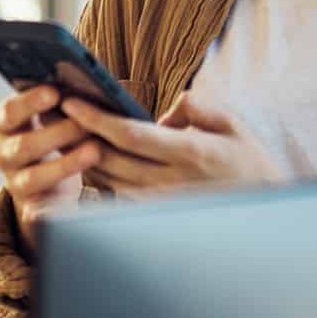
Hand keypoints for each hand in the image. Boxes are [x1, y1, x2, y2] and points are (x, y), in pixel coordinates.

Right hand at [0, 85, 100, 253]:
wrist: (45, 182)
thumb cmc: (55, 135)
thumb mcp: (51, 116)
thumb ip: (61, 102)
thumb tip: (89, 83)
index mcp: (6, 125)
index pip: (8, 112)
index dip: (29, 102)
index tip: (55, 92)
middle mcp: (4, 153)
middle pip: (23, 146)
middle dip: (56, 134)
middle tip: (86, 123)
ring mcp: (15, 183)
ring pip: (33, 178)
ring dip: (65, 164)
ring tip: (95, 151)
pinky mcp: (31, 209)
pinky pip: (38, 213)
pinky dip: (52, 211)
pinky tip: (70, 205)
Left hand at [62, 91, 284, 198]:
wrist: (264, 210)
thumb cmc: (249, 162)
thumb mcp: (231, 124)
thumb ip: (195, 108)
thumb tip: (164, 114)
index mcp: (188, 153)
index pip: (129, 135)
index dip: (95, 119)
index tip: (72, 102)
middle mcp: (169, 182)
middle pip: (109, 158)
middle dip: (77, 134)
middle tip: (53, 112)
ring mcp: (160, 203)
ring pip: (107, 179)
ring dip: (83, 155)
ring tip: (63, 131)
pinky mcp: (155, 215)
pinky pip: (118, 193)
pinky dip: (100, 174)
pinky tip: (89, 157)